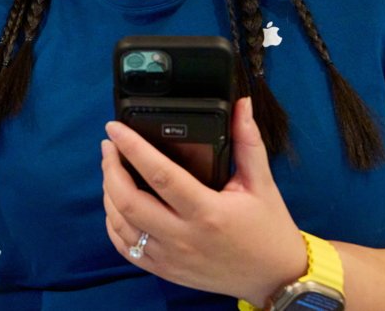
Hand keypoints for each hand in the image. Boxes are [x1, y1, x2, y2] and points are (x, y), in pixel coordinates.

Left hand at [101, 97, 306, 302]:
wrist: (275, 279)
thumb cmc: (269, 230)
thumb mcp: (261, 183)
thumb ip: (247, 141)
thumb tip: (242, 105)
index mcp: (208, 212)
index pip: (159, 174)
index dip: (132, 147)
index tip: (114, 128)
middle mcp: (184, 237)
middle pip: (128, 201)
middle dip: (110, 169)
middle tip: (109, 147)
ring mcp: (171, 257)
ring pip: (121, 224)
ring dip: (109, 193)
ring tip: (111, 170)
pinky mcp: (165, 270)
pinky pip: (126, 248)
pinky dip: (113, 223)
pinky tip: (116, 204)